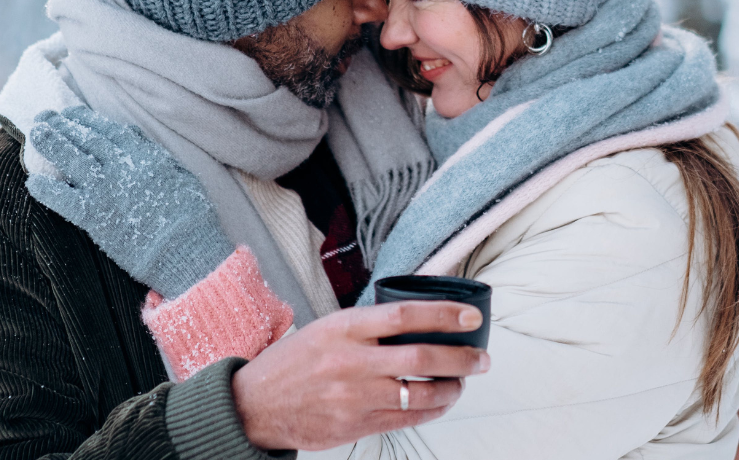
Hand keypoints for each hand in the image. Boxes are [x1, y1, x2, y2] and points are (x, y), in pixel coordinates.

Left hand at [26, 106, 233, 298]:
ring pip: (71, 158)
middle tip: (46, 116)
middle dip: (64, 124)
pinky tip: (32, 183)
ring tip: (37, 132)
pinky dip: (46, 190)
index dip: (88, 119)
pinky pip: (62, 199)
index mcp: (146, 154)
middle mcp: (122, 166)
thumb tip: (139, 143)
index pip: (110, 130)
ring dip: (52, 142)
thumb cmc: (193, 217)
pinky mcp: (94, 217)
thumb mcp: (183, 175)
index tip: (73, 113)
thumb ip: (157, 157)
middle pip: (86, 138)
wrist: (188, 249)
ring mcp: (106, 190)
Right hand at [232, 301, 489, 450]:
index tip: (472, 317)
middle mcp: (352, 361)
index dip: (444, 315)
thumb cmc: (294, 362)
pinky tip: (440, 402)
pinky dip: (431, 410)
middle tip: (482, 358)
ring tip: (463, 381)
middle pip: (422, 357)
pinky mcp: (357, 425)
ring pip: (421, 394)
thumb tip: (419, 321)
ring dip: (452, 388)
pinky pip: (407, 419)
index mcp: (344, 328)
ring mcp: (356, 396)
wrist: (256, 405)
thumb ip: (368, 326)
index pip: (405, 315)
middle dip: (462, 358)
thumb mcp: (327, 328)